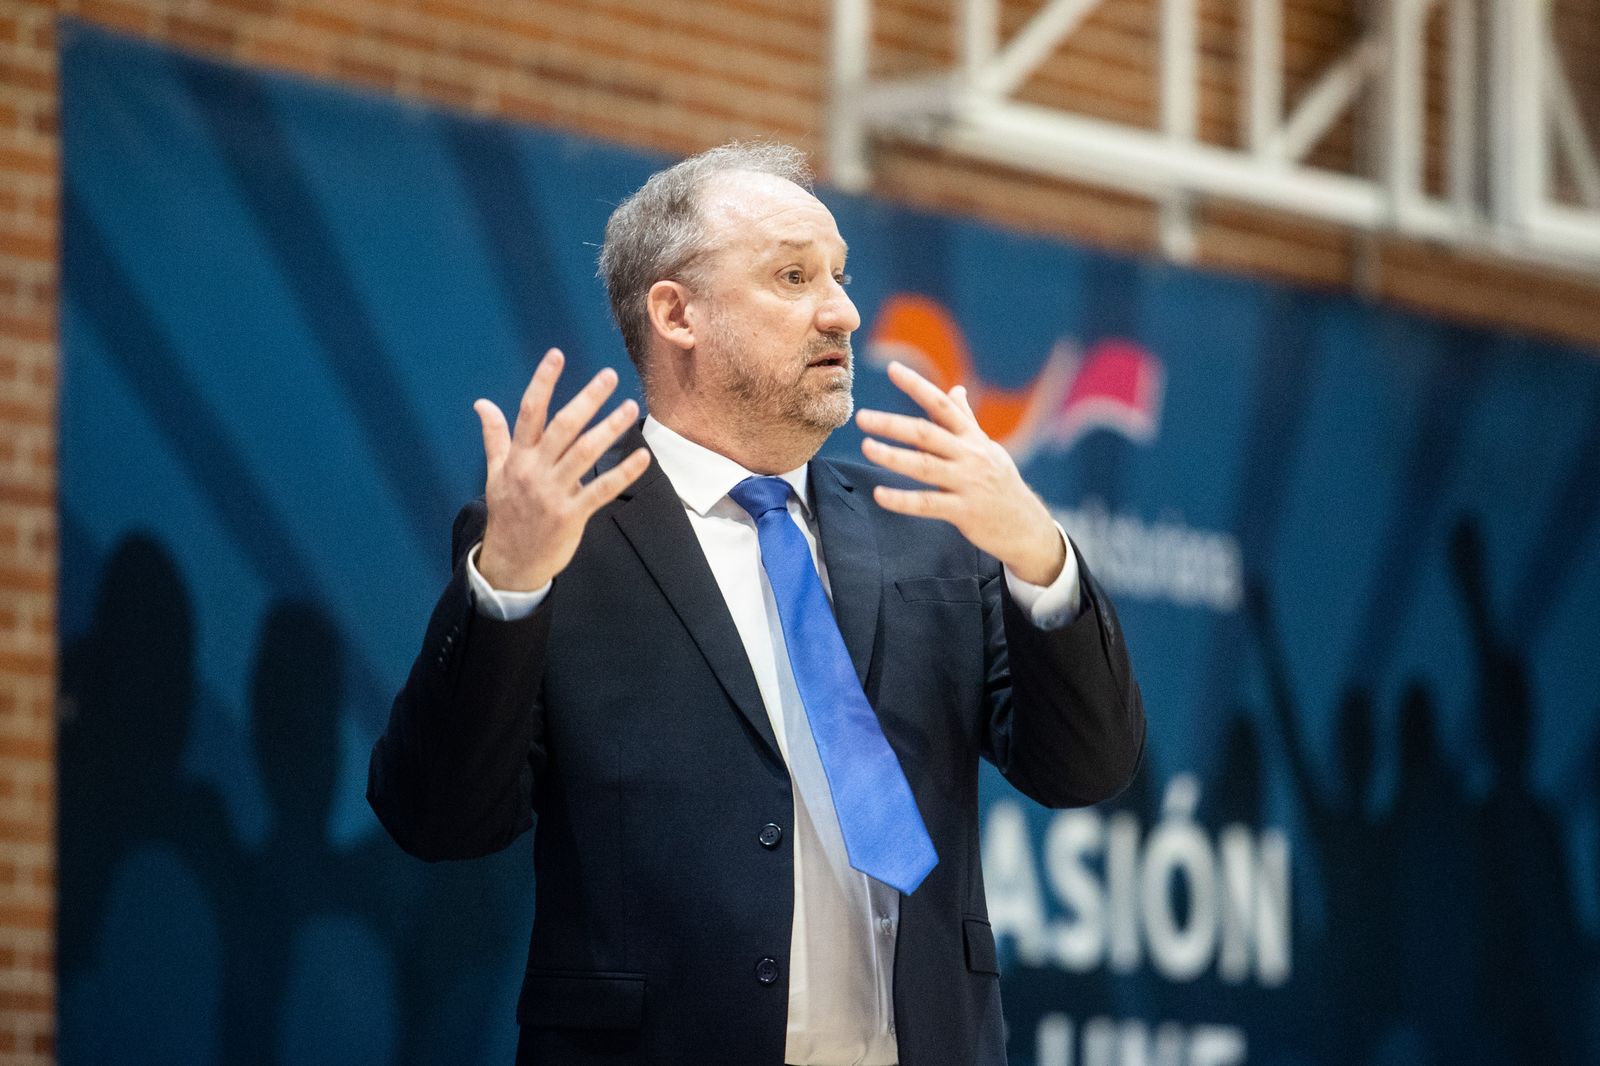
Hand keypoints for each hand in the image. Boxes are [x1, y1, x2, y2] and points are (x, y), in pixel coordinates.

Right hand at [473, 349, 650, 590]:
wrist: (511, 562)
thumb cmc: (507, 513)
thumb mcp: (495, 473)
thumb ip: (494, 436)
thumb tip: (482, 403)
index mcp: (517, 457)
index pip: (530, 412)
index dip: (543, 382)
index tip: (557, 355)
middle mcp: (535, 470)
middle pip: (564, 427)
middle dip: (587, 399)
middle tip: (609, 376)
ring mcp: (554, 493)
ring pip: (585, 453)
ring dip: (610, 428)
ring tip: (630, 407)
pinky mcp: (572, 515)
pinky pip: (602, 490)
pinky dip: (623, 473)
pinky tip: (643, 457)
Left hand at [856, 360, 1064, 585]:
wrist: (1026, 526)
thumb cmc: (1000, 483)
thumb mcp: (987, 447)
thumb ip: (966, 420)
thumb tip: (955, 389)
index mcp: (972, 437)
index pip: (941, 405)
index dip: (917, 385)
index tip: (892, 368)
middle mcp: (970, 455)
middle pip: (927, 434)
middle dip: (893, 424)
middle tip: (862, 417)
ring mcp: (968, 483)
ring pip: (924, 466)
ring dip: (893, 456)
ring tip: (866, 448)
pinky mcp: (964, 511)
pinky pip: (928, 504)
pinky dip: (902, 500)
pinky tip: (880, 494)